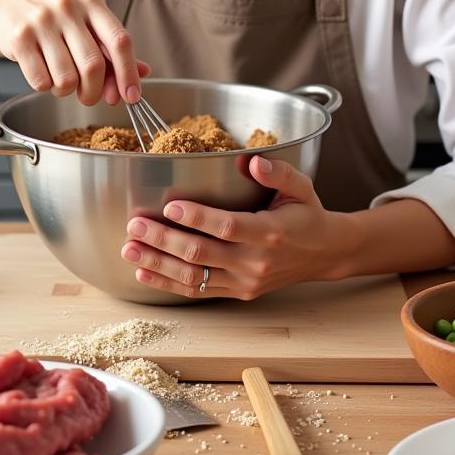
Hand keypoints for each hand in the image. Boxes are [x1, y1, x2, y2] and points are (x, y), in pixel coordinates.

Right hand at [0, 0, 147, 105]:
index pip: (120, 41)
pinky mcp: (19, 38)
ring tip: (61, 81)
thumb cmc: (52, 16)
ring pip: (66, 78)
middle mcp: (67, 8)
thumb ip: (112, 47)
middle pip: (93, 66)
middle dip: (94, 91)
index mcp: (90, 2)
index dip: (128, 73)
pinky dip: (45, 87)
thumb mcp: (85, 20)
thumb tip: (143, 73)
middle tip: (89, 97)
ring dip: (66, 91)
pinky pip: (40, 81)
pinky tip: (43, 74)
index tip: (131, 96)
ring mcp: (41, 22)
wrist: (4, 2)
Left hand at [119, 156, 349, 299]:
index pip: (228, 227)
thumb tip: (252, 161)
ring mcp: (245, 281)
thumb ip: (278, 172)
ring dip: (158, 263)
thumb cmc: (307, 214)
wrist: (325, 253)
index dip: (197, 218)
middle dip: (164, 240)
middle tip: (135, 225)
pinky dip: (168, 283)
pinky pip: (198, 291)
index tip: (170, 207)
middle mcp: (255, 261)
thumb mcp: (301, 187)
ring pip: (194, 277)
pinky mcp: (238, 293)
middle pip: (202, 254)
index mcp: (270, 232)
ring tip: (129, 248)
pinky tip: (144, 270)